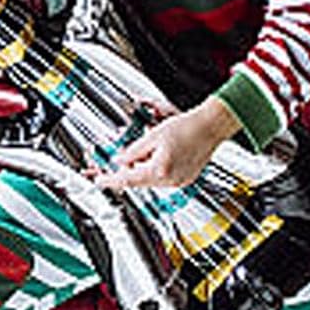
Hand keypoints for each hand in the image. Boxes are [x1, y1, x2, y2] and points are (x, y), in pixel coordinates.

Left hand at [84, 100, 238, 191]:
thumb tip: (119, 159)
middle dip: (127, 172)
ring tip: (151, 150)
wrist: (210, 127)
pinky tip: (160, 156)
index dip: (110, 180)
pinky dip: (155, 170)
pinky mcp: (184, 180)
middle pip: (138, 181)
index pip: (127, 179)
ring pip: (150, 180)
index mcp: (159, 169)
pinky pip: (163, 179)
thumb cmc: (187, 127)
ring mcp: (178, 182)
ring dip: (142, 169)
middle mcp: (169, 179)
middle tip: (121, 160)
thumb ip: (133, 151)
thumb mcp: (152, 135)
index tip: (99, 180)